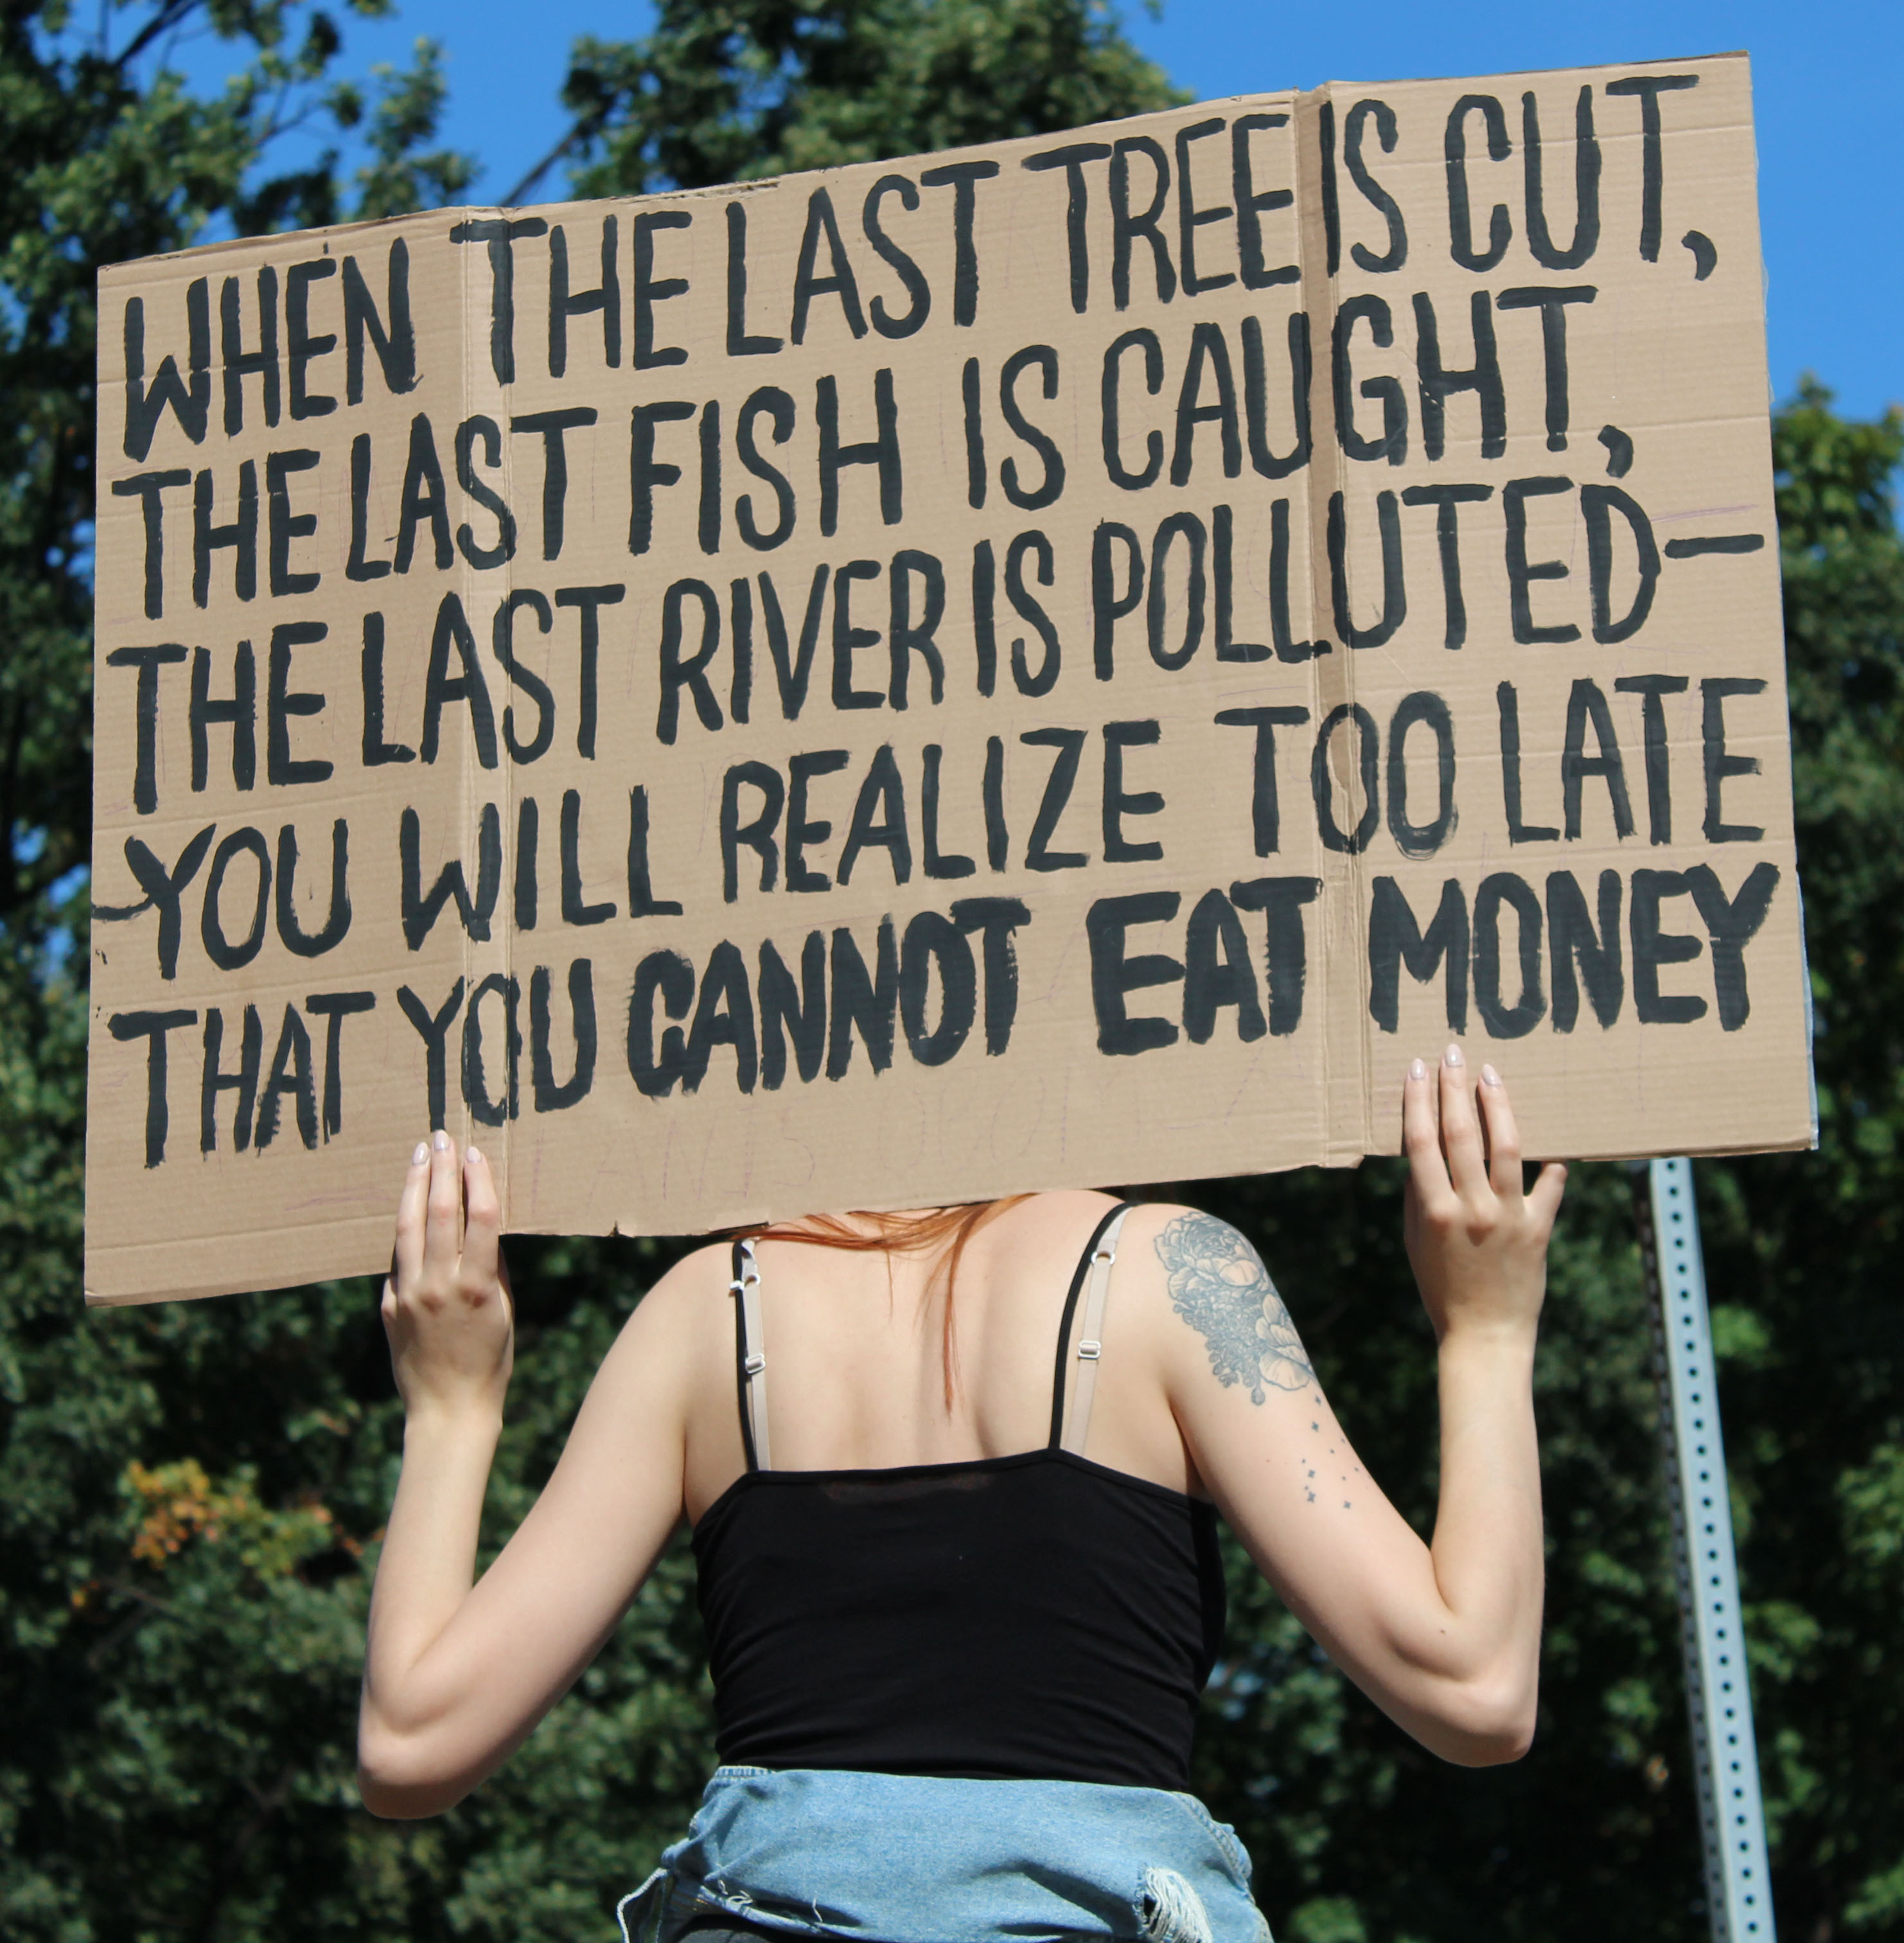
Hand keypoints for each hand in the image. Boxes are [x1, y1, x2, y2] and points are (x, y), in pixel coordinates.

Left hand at [382, 1131, 513, 1420]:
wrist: (448, 1410)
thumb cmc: (491, 1362)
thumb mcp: (505, 1311)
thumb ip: (494, 1267)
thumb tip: (485, 1225)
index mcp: (477, 1287)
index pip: (479, 1218)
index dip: (477, 1180)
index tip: (474, 1152)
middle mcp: (438, 1286)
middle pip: (437, 1212)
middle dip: (440, 1170)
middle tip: (442, 1137)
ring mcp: (408, 1295)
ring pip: (406, 1227)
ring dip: (413, 1187)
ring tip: (419, 1156)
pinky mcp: (388, 1306)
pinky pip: (397, 1258)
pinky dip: (404, 1227)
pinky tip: (408, 1205)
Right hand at [1402, 1047, 1565, 1344]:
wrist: (1485, 1335)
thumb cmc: (1442, 1288)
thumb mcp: (1416, 1242)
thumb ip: (1420, 1196)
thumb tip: (1422, 1151)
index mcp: (1434, 1211)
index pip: (1422, 1141)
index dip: (1418, 1100)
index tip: (1417, 1069)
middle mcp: (1472, 1208)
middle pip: (1462, 1133)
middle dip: (1455, 1088)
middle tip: (1453, 1054)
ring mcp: (1509, 1216)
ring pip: (1506, 1145)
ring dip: (1498, 1104)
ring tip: (1491, 1075)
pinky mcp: (1539, 1227)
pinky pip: (1549, 1184)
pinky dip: (1551, 1160)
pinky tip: (1554, 1136)